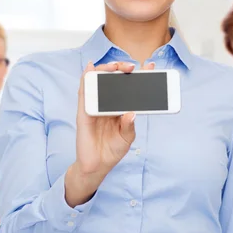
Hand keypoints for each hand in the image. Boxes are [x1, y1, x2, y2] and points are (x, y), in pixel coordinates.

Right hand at [65, 61, 154, 206]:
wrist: (97, 166)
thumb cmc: (112, 150)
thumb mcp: (127, 137)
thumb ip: (129, 125)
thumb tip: (131, 113)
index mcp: (119, 107)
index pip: (128, 86)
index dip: (138, 75)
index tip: (150, 66)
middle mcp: (107, 103)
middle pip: (112, 78)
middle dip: (121, 67)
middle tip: (132, 67)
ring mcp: (95, 105)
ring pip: (97, 80)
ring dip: (105, 69)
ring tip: (115, 66)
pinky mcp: (83, 112)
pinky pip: (83, 92)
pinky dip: (86, 78)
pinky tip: (89, 69)